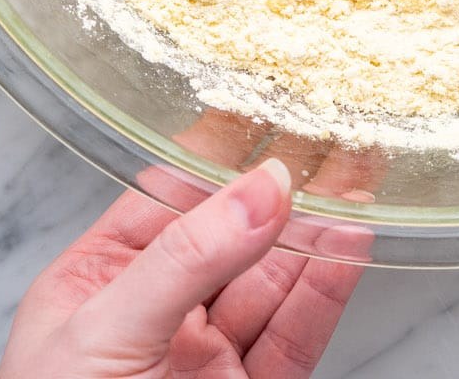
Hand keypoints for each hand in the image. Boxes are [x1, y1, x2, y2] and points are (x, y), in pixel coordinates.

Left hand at [0, 159, 360, 377]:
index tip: (269, 105)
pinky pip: (295, 335)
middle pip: (233, 232)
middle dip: (286, 186)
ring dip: (318, 230)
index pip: (168, 196)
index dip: (220, 152)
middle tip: (338, 134)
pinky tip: (352, 246)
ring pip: (274, 279)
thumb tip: (263, 186)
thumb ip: (187, 257)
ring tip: (362, 178)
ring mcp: (206, 359)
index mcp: (96, 283)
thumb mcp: (104, 335)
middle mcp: (156, 314)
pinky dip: (327, 289)